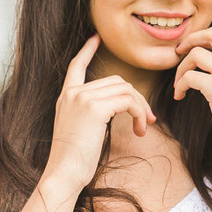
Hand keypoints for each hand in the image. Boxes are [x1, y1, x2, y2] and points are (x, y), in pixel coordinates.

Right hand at [42, 34, 156, 194]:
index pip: (76, 66)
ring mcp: (82, 98)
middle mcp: (72, 93)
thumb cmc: (74, 160)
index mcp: (66, 97)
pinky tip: (139, 130)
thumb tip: (119, 106)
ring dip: (140, 108)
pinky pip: (128, 101)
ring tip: (143, 128)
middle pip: (116, 81)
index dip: (87, 51)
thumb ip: (92, 113)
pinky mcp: (94, 108)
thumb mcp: (80, 130)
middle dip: (136, 98)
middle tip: (147, 119)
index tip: (96, 38)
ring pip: (125, 90)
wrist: (64, 173)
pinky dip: (139, 113)